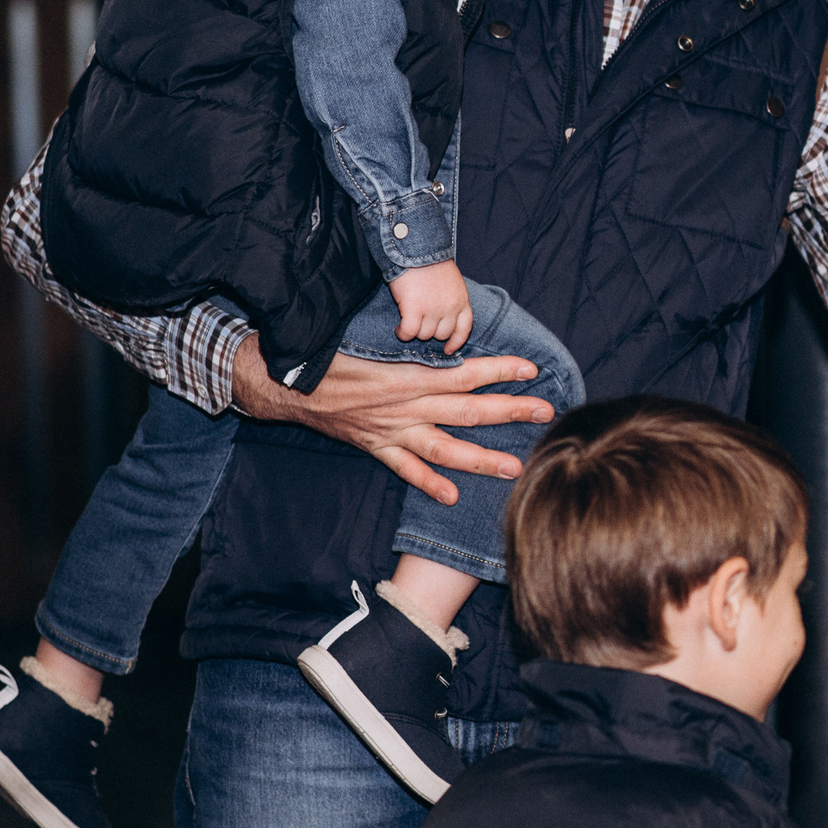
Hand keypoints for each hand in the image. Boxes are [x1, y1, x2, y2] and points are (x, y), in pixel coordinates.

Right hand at [232, 336, 554, 504]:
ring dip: (481, 459)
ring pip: (445, 448)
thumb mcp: (368, 339)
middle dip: (509, 412)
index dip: (499, 371)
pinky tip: (454, 496)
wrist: (283, 383)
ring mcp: (391, 431)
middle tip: (545, 412)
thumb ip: (407, 343)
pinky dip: (429, 483)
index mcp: (407, 377)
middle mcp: (405, 407)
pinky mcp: (375, 446)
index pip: (463, 374)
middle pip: (467, 411)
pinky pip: (406, 469)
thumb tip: (440, 331)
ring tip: (514, 467)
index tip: (532, 370)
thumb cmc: (328, 353)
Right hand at [392, 259, 474, 353]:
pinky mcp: (415, 310)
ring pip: (424, 335)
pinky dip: (402, 333)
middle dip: (429, 332)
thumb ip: (451, 299)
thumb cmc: (430, 262)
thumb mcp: (451, 281)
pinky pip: (409, 332)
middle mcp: (451, 308)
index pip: (464, 329)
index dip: (456, 342)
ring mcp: (433, 310)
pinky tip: (398, 328)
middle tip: (418, 323)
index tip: (448, 349)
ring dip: (414, 332)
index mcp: (462, 300)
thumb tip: (442, 317)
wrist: (415, 248)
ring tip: (406, 322)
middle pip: (441, 334)